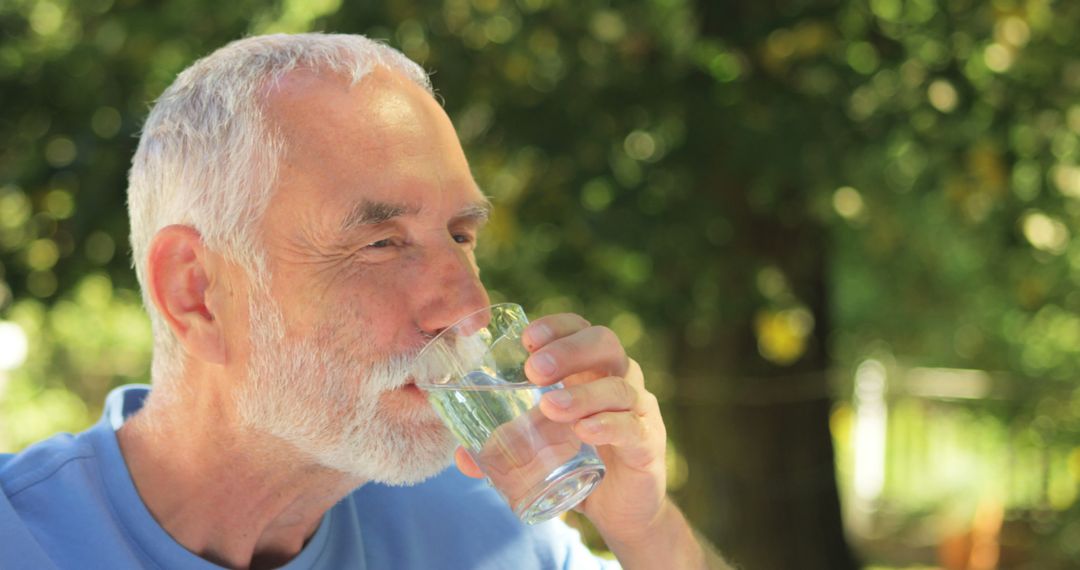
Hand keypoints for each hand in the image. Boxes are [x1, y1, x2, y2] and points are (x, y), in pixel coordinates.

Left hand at [455, 313, 668, 544]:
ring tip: (550, 406)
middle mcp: (620, 380)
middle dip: (568, 350)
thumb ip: (506, 447)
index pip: (581, 329)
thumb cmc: (582, 462)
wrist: (622, 510)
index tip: (527, 339)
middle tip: (533, 370)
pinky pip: (632, 427)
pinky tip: (585, 431)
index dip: (557, 327)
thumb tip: (462, 456)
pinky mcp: (648, 445)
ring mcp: (639, 410)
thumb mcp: (543, 449)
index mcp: (593, 370)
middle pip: (605, 343)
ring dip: (582, 393)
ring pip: (618, 386)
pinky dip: (608, 425)